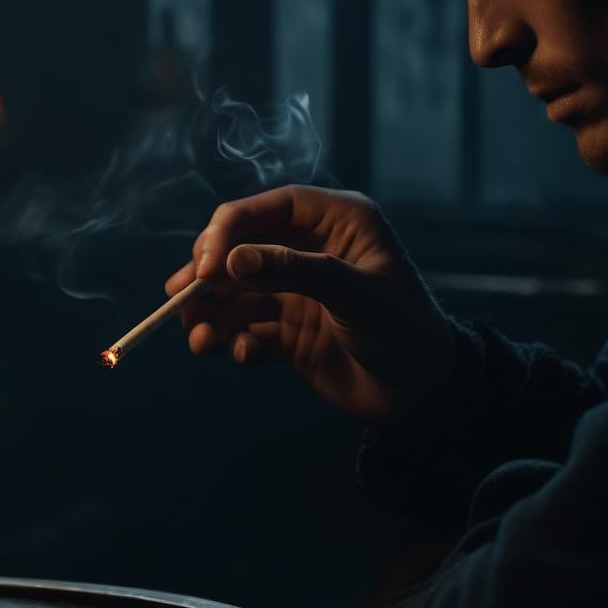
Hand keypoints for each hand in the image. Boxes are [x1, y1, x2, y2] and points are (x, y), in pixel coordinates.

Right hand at [165, 185, 454, 423]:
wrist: (425, 397)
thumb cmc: (406, 331)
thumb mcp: (357, 295)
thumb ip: (296, 272)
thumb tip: (233, 260)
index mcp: (335, 222)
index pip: (267, 210)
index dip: (228, 231)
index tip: (204, 266)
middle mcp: (310, 251)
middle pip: (240, 250)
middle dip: (208, 277)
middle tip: (182, 301)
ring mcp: (296, 292)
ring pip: (235, 294)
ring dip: (211, 315)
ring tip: (200, 341)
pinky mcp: (288, 332)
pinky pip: (247, 330)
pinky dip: (236, 343)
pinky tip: (245, 355)